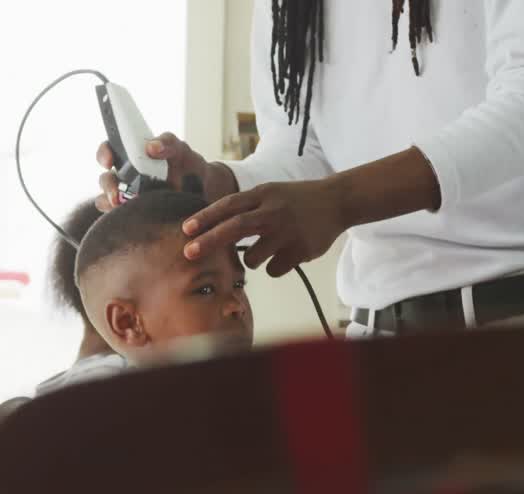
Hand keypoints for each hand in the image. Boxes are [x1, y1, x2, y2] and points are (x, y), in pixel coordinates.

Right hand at [95, 132, 235, 211]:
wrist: (203, 191)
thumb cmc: (186, 165)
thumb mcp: (179, 149)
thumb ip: (167, 143)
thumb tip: (151, 147)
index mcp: (130, 156)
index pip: (108, 151)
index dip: (104, 154)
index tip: (109, 162)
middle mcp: (124, 177)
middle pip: (105, 180)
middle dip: (108, 187)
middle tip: (117, 196)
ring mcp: (127, 198)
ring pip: (107, 202)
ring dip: (113, 206)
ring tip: (126, 210)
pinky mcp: (133, 216)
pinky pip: (119, 220)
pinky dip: (122, 221)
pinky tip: (134, 221)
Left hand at [180, 179, 347, 276]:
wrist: (337, 201)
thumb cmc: (295, 200)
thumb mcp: (270, 193)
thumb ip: (245, 206)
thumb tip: (210, 227)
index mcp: (264, 194)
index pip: (229, 205)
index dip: (206, 217)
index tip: (186, 229)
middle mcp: (274, 210)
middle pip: (235, 227)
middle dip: (209, 241)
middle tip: (189, 253)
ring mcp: (288, 231)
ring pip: (253, 257)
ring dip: (252, 259)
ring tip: (268, 248)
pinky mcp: (301, 250)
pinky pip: (273, 270)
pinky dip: (274, 266)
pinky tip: (288, 253)